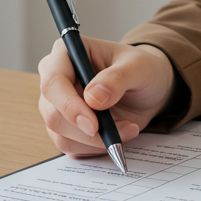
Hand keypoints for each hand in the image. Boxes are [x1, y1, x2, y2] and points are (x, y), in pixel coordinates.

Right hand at [38, 37, 175, 156]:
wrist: (147, 88)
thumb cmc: (141, 69)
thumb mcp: (139, 67)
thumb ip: (117, 78)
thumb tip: (93, 97)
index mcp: (66, 53)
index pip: (53, 82)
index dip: (69, 106)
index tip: (93, 124)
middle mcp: (55, 79)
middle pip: (53, 114)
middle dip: (86, 130)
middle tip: (121, 130)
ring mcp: (57, 106)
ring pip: (61, 135)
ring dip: (97, 140)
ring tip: (129, 127)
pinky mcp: (65, 127)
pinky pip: (71, 147)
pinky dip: (96, 147)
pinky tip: (119, 134)